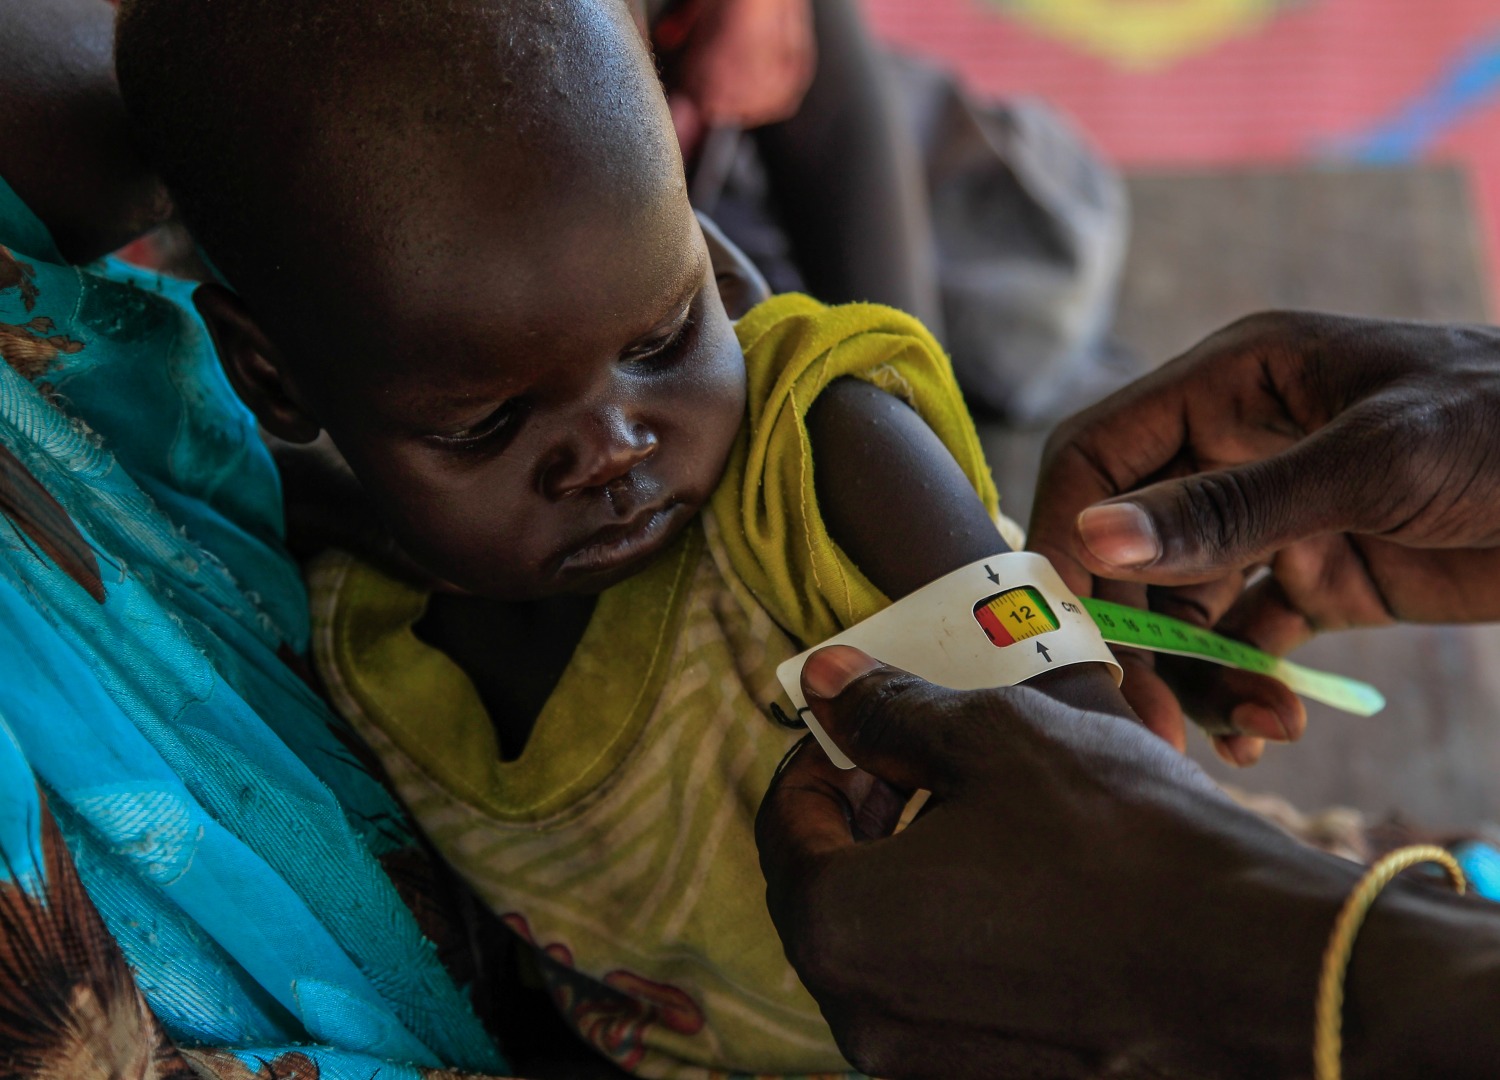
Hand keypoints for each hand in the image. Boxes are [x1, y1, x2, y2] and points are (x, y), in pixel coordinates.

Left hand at [757, 646, 1499, 1078]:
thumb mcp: (997, 738)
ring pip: (881, 953)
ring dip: (905, 880)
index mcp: (840, 924)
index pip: (787, 824)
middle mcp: (863, 1018)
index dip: (822, 759)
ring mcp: (925, 1070)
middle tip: (919, 766)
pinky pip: (938, 1002)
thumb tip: (823, 679)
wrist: (1269, 971)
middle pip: (824, 894)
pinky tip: (1020, 897)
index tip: (867, 727)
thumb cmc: (1125, 842)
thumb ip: (890, 710)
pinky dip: (953, 942)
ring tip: (979, 825)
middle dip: (860, 819)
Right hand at [1027, 312, 1499, 764]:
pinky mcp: (1320, 577)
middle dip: (1134, 630)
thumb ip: (1230, 507)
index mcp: (1231, 384)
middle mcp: (1236, 447)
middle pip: (1133, 545)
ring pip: (1186, 604)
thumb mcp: (1370, 464)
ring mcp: (1276, 517)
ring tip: (1253, 731)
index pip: (1098, 453)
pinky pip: (1248, 640)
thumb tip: (1092, 541)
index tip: (1066, 621)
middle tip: (1147, 715)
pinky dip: (1245, 688)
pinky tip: (1267, 732)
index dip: (1067, 532)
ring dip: (1200, 673)